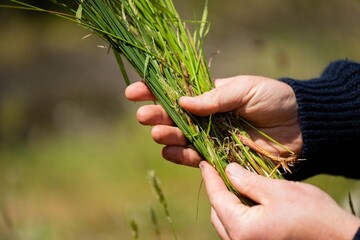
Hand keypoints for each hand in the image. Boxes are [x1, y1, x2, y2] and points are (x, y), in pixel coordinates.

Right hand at [125, 75, 301, 166]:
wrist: (301, 127)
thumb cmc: (275, 99)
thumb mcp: (246, 89)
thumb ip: (216, 97)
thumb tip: (182, 101)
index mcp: (211, 95)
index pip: (177, 92)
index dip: (154, 91)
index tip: (134, 92)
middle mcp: (207, 116)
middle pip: (175, 116)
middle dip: (157, 115)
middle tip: (144, 116)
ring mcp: (212, 137)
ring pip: (182, 137)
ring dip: (167, 136)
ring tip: (158, 133)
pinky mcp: (220, 156)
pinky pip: (196, 157)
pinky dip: (182, 156)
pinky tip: (169, 151)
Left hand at [200, 161, 359, 239]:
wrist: (339, 239)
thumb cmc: (310, 214)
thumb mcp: (276, 191)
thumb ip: (247, 181)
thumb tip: (228, 171)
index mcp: (241, 229)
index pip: (217, 198)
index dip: (210, 178)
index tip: (204, 163)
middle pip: (218, 213)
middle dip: (217, 191)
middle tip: (220, 171)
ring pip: (226, 223)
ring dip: (226, 203)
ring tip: (232, 183)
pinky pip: (238, 231)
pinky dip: (237, 214)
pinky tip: (245, 200)